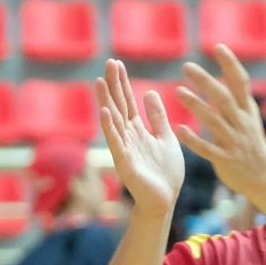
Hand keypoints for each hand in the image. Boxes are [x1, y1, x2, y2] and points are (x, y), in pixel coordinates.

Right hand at [96, 59, 184, 216]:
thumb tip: (151, 93)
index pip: (127, 101)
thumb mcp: (166, 138)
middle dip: (113, 85)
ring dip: (105, 101)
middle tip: (108, 63)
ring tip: (100, 83)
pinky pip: (116, 143)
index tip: (116, 63)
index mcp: (138, 130)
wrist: (164, 201)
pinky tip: (105, 113)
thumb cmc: (165, 173)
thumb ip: (158, 117)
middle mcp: (127, 137)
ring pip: (113, 121)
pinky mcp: (125, 163)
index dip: (122, 83)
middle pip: (118, 106)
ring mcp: (124, 149)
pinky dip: (110, 128)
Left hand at [174, 45, 265, 203]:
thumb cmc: (252, 146)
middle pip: (223, 97)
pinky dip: (193, 139)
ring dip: (196, 105)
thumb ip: (236, 101)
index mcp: (247, 111)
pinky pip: (207, 148)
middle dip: (206, 81)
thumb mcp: (248, 119)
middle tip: (187, 66)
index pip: (240, 82)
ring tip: (178, 91)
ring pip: (214, 120)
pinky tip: (179, 130)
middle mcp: (241, 123)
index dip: (230, 64)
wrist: (265, 178)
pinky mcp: (225, 159)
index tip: (219, 46)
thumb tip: (226, 76)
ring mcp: (233, 141)